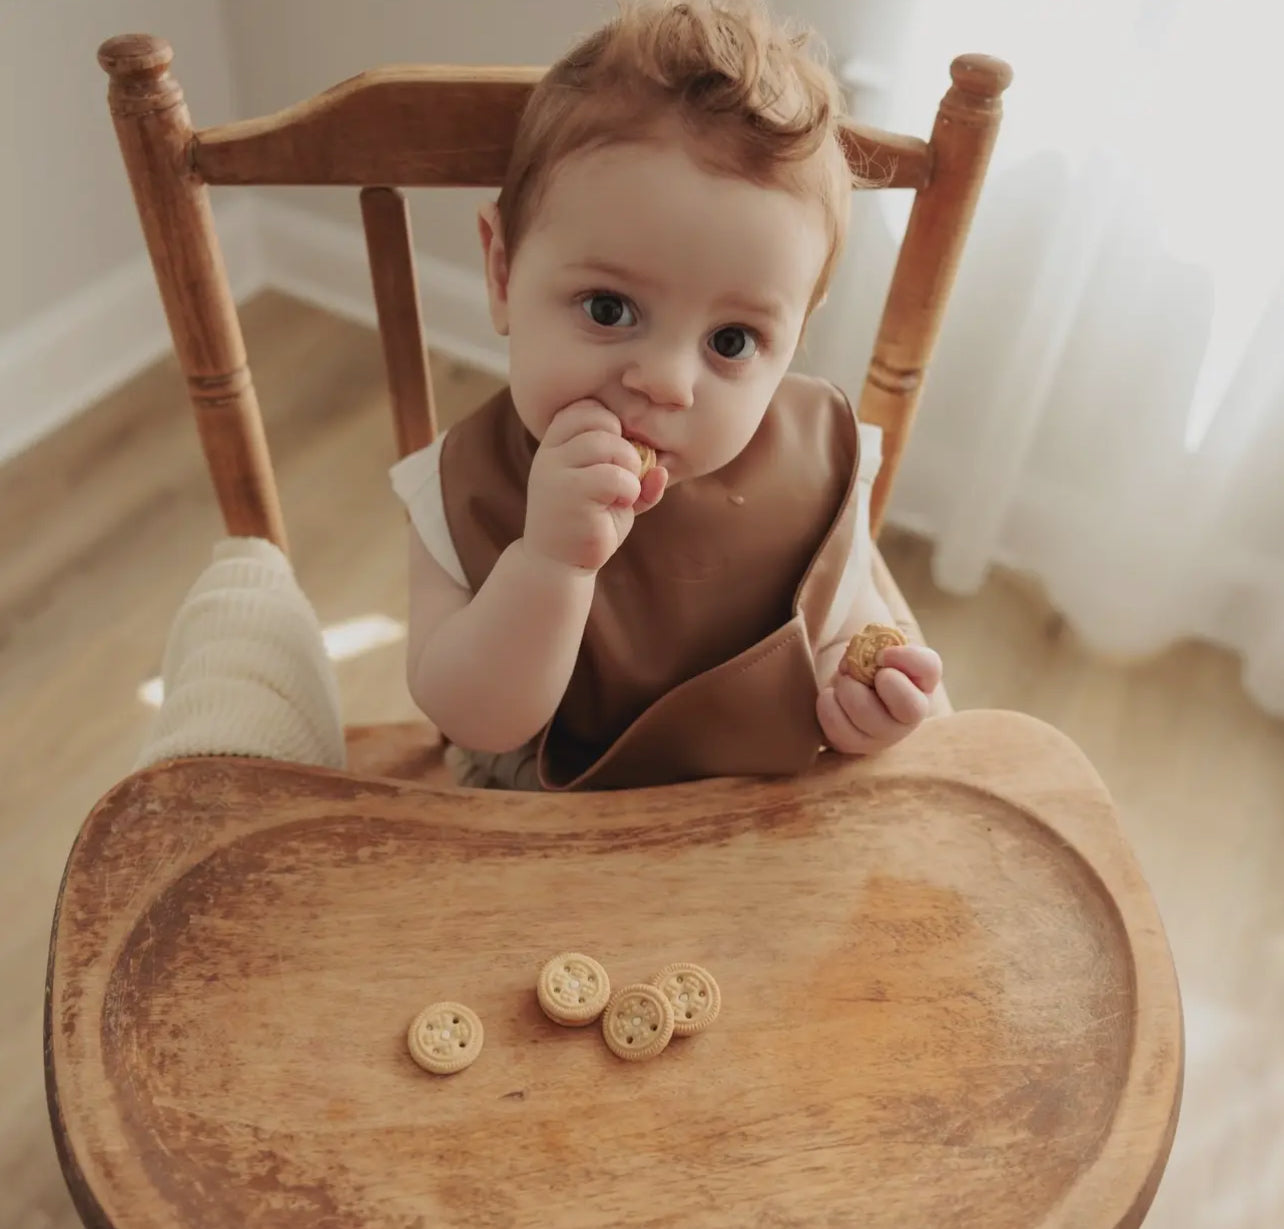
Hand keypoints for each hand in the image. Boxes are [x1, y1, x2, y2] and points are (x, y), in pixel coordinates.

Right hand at [523, 400, 667, 571]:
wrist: (558, 564)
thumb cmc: (587, 521)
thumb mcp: (612, 492)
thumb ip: (636, 474)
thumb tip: (661, 470)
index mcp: (555, 445)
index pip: (584, 408)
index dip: (610, 423)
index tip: (617, 455)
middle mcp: (549, 455)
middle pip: (599, 422)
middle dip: (625, 447)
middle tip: (627, 475)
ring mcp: (555, 474)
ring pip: (607, 445)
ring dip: (629, 468)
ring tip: (626, 490)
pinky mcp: (570, 497)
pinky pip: (613, 477)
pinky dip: (629, 489)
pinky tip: (622, 504)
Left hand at [817, 643, 942, 755]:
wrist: (839, 684)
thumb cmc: (862, 660)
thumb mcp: (873, 644)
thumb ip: (875, 640)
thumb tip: (863, 651)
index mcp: (922, 681)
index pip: (929, 667)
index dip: (905, 658)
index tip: (882, 654)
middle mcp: (911, 713)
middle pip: (910, 706)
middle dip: (879, 682)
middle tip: (860, 672)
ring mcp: (885, 735)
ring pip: (868, 716)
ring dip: (847, 690)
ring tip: (842, 683)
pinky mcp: (857, 746)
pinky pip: (840, 730)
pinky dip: (828, 706)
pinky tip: (831, 698)